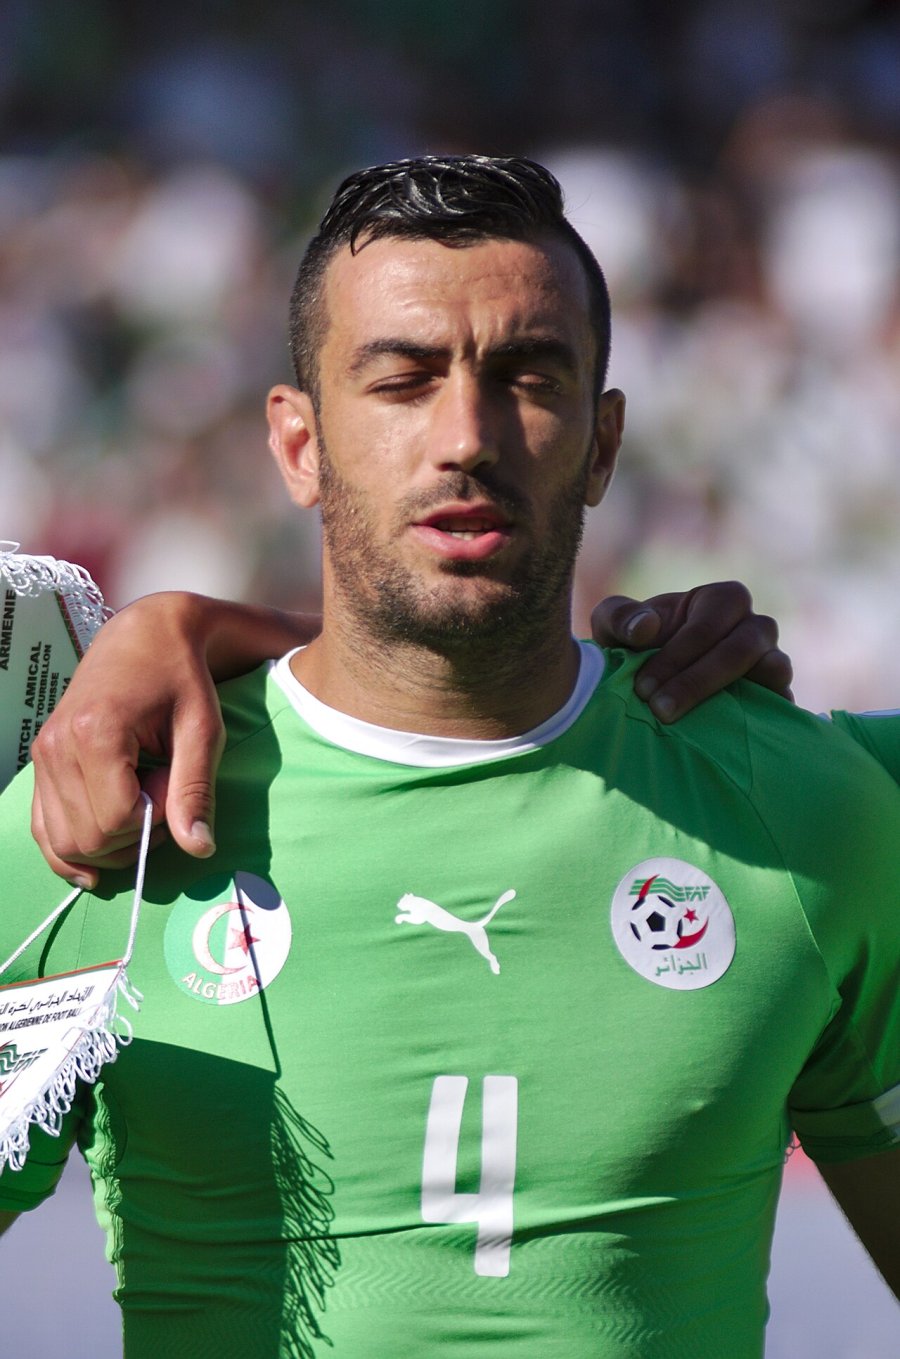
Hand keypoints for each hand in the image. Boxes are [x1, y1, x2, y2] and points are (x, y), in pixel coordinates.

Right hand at [30, 593, 319, 885]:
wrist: (146, 636)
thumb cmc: (181, 677)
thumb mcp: (202, 730)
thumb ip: (195, 789)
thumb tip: (200, 849)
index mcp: (96, 732)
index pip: (117, 819)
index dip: (155, 818)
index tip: (173, 783)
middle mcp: (58, 746)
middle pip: (88, 837)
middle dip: (133, 835)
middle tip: (160, 792)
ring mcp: (43, 754)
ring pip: (65, 841)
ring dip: (110, 842)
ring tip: (139, 800)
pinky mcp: (41, 761)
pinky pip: (43, 828)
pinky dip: (70, 851)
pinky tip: (98, 862)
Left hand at [591, 581, 792, 722]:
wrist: (653, 684)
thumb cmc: (634, 646)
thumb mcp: (613, 626)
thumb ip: (620, 617)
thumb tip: (648, 628)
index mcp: (720, 600)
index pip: (708, 624)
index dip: (676, 656)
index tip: (643, 687)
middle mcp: (754, 626)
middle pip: (742, 648)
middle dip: (698, 681)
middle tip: (660, 710)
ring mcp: (772, 660)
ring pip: (775, 669)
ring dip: (736, 697)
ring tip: (697, 721)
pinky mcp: (777, 695)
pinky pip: (783, 703)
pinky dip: (766, 718)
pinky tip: (730, 738)